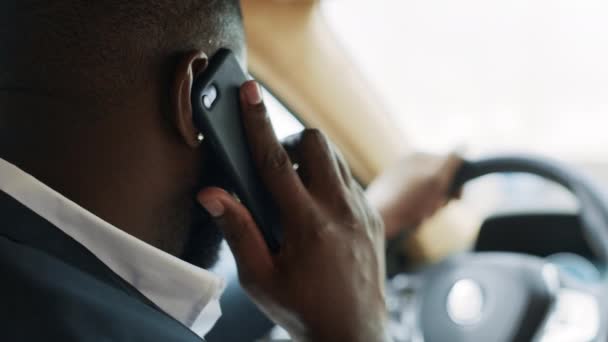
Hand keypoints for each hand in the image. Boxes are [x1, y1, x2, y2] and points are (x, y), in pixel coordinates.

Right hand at [197, 81, 389, 341]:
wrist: (354, 334)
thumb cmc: (302, 310)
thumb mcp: (259, 279)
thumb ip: (237, 230)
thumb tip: (212, 194)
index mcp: (307, 224)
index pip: (275, 160)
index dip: (256, 122)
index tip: (248, 92)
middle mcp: (340, 210)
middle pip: (316, 143)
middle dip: (291, 140)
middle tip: (276, 166)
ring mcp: (362, 212)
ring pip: (336, 158)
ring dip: (312, 160)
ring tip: (295, 190)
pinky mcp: (373, 218)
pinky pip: (350, 180)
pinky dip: (329, 180)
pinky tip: (317, 209)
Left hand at [366, 153, 461, 239]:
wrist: (379, 218)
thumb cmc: (410, 199)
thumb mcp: (436, 178)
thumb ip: (452, 160)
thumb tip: (464, 144)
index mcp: (419, 157)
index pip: (449, 167)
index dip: (456, 183)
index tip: (457, 197)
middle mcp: (408, 165)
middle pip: (438, 184)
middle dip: (440, 199)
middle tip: (433, 207)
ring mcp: (399, 181)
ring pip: (428, 198)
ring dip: (429, 209)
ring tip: (420, 215)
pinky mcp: (392, 197)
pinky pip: (414, 207)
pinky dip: (417, 214)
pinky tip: (411, 219)